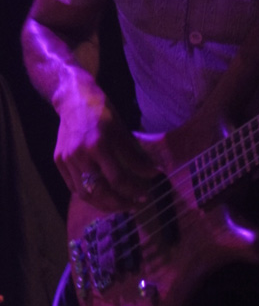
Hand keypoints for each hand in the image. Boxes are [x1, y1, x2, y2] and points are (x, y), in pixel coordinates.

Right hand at [54, 81, 157, 210]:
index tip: (146, 194)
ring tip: (121, 205)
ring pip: (85, 194)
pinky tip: (104, 197)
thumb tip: (154, 173)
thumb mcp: (122, 131)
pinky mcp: (58, 162)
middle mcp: (79, 155)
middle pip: (99, 191)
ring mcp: (66, 160)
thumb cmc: (102, 112)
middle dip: (119, 203)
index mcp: (97, 145)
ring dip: (104, 204)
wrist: (74, 100)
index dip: (133, 190)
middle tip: (136, 205)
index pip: (117, 178)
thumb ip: (136, 156)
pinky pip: (74, 187)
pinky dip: (90, 196)